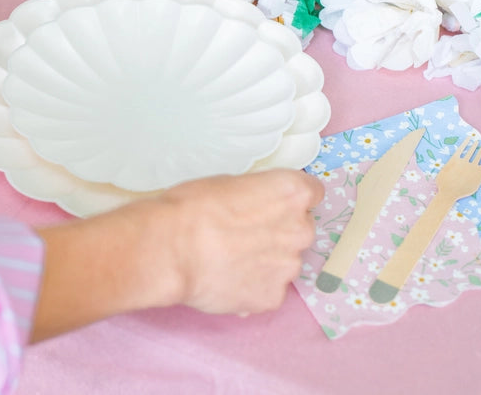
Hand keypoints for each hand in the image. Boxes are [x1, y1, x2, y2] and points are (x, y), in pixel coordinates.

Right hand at [30, 168, 322, 340]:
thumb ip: (257, 196)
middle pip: (300, 230)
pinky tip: (226, 280)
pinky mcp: (272, 298)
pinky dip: (252, 287)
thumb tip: (260, 209)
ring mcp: (289, 268)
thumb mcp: (228, 182)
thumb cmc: (191, 205)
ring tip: (229, 261)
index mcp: (292, 193)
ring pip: (284, 262)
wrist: (168, 249)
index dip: (288, 199)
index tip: (272, 204)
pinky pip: (268, 290)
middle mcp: (301, 231)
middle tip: (244, 234)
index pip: (312, 193)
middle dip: (278, 231)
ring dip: (266, 261)